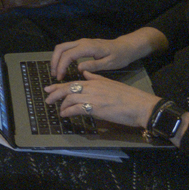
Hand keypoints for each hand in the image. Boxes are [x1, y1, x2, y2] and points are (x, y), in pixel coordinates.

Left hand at [44, 71, 159, 129]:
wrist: (141, 106)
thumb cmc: (128, 97)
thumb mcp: (110, 83)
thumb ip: (96, 78)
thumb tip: (85, 74)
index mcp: (95, 81)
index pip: (72, 82)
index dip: (58, 86)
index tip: (48, 88)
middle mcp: (92, 87)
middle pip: (68, 89)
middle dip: (55, 94)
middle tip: (47, 99)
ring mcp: (93, 98)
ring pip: (70, 98)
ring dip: (62, 105)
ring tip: (59, 110)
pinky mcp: (96, 109)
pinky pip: (77, 109)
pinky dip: (68, 112)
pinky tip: (65, 115)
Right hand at [50, 28, 164, 78]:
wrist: (125, 47)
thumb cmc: (119, 56)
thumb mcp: (110, 63)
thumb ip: (94, 65)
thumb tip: (79, 69)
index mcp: (88, 47)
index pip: (68, 55)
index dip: (62, 66)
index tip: (60, 78)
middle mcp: (82, 42)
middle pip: (60, 48)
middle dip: (54, 62)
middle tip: (55, 75)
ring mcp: (81, 42)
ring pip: (61, 47)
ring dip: (56, 59)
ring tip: (56, 72)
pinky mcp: (81, 44)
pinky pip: (66, 48)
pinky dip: (61, 57)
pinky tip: (63, 66)